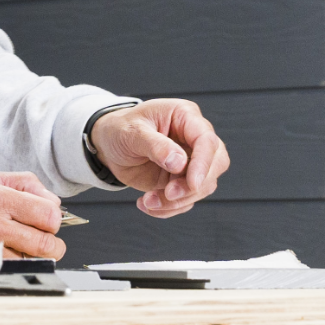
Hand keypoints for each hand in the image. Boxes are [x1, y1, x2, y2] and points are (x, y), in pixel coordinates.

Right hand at [0, 171, 65, 258]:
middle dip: (52, 241)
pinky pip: (17, 268)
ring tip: (25, 243)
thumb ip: (27, 183)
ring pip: (34, 260)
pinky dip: (21, 262)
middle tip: (44, 235)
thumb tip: (54, 202)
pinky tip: (12, 252)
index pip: (48, 214)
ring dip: (37, 254)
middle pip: (46, 243)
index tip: (47, 216)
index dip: (54, 217)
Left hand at [91, 99, 228, 215]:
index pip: (206, 140)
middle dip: (194, 185)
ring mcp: (190, 161)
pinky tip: (147, 204)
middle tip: (168, 194)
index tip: (192, 184)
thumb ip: (156, 146)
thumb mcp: (132, 132)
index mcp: (185, 116)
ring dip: (178, 201)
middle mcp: (193, 138)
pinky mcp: (181, 180)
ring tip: (148, 201)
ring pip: (202, 187)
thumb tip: (180, 163)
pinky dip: (169, 208)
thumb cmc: (120, 130)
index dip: (203, 163)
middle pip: (216, 164)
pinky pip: (186, 200)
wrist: (109, 145)